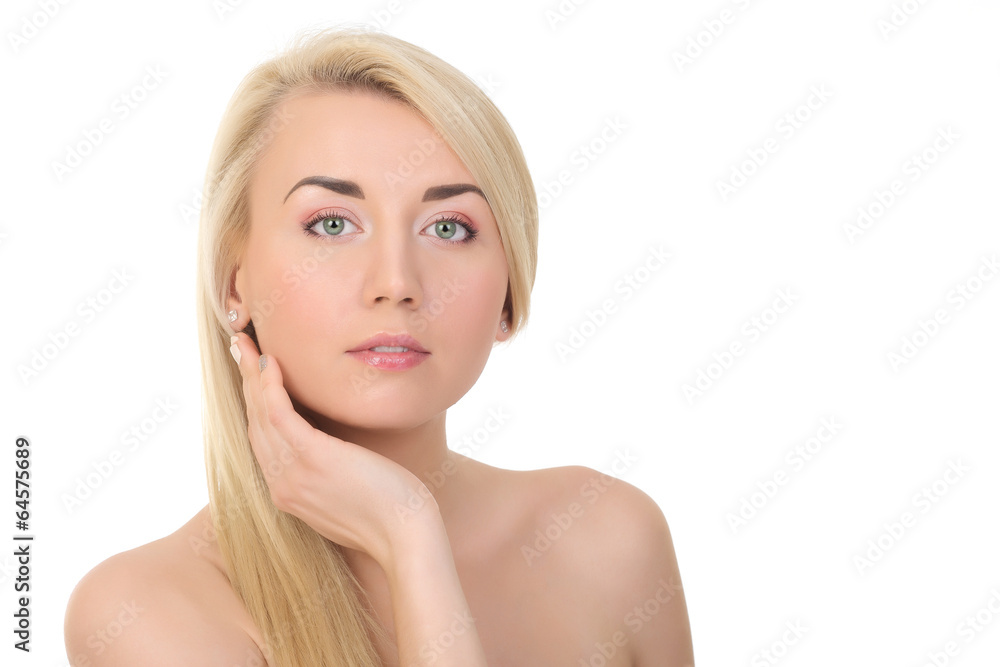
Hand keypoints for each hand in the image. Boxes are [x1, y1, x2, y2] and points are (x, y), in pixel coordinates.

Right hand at [228, 332, 435, 567]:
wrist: (405, 538)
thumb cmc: (389, 514)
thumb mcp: (347, 494)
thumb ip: (328, 475)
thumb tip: (332, 451)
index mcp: (287, 494)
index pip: (261, 441)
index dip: (253, 405)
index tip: (252, 375)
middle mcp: (281, 485)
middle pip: (254, 424)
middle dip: (246, 383)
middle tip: (240, 348)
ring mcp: (293, 474)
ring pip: (261, 415)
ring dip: (252, 376)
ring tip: (247, 344)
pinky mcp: (312, 459)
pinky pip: (280, 414)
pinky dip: (271, 386)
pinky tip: (271, 363)